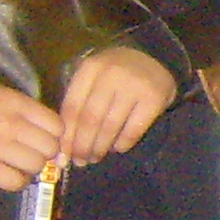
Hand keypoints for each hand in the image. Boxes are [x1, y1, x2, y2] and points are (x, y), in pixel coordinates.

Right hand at [0, 79, 62, 190]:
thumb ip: (26, 112)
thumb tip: (53, 136)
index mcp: (16, 104)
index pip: (56, 126)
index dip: (55, 135)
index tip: (45, 137)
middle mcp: (10, 125)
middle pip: (49, 148)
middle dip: (45, 152)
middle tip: (31, 151)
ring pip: (35, 166)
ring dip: (31, 167)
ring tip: (18, 163)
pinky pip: (15, 182)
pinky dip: (17, 181)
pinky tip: (9, 173)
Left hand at [57, 44, 178, 165]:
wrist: (156, 58)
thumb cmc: (117, 74)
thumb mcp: (94, 79)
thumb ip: (80, 104)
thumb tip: (65, 145)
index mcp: (90, 69)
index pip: (72, 107)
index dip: (67, 135)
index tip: (63, 155)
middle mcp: (110, 75)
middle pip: (90, 119)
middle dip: (82, 145)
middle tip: (80, 161)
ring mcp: (134, 86)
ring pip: (110, 126)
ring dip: (101, 147)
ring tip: (96, 157)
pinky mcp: (154, 98)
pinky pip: (133, 129)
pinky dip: (122, 143)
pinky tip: (117, 148)